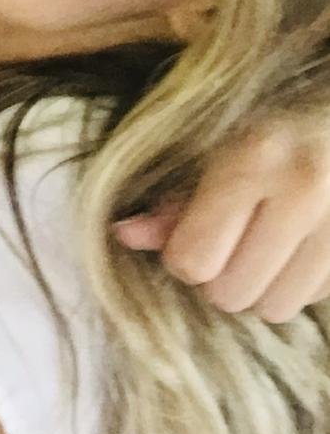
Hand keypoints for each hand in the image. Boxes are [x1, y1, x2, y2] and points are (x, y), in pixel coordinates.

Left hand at [114, 118, 329, 321]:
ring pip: (277, 307)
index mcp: (254, 159)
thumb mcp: (223, 148)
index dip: (185, 258)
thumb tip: (123, 235)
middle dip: (223, 278)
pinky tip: (303, 247)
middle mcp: (304, 190)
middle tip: (234, 244)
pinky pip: (315, 298)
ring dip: (264, 288)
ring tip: (270, 247)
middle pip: (233, 294)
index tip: (195, 239)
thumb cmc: (283, 126)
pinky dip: (301, 284)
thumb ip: (176, 199)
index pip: (196, 260)